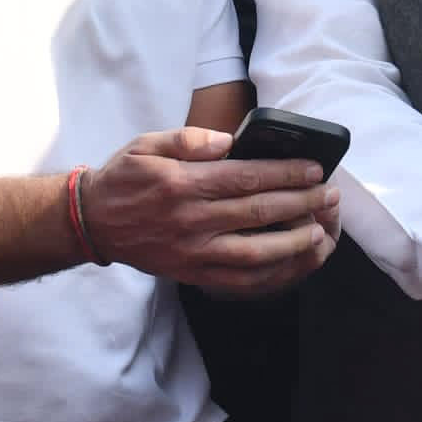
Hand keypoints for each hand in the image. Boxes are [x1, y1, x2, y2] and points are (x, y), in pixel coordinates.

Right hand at [80, 128, 337, 297]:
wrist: (92, 223)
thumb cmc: (123, 179)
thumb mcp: (147, 145)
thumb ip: (188, 139)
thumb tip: (228, 141)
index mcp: (183, 184)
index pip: (245, 178)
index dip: (284, 173)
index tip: (314, 169)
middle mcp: (191, 220)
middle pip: (257, 212)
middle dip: (300, 203)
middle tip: (330, 195)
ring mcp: (193, 252)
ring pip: (254, 253)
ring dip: (292, 243)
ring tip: (320, 231)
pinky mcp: (191, 274)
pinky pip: (238, 281)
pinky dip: (269, 276)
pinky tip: (291, 265)